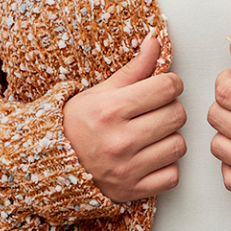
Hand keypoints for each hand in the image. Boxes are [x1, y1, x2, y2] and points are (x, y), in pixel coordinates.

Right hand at [63, 31, 185, 202]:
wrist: (51, 165)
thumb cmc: (77, 125)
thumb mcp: (100, 91)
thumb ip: (134, 68)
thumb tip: (157, 39)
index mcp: (111, 110)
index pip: (167, 88)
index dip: (170, 84)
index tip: (163, 88)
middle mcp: (120, 140)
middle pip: (177, 115)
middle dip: (170, 109)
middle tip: (155, 112)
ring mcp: (127, 169)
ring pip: (178, 145)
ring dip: (170, 138)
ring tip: (152, 135)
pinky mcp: (132, 190)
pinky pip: (172, 176)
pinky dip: (166, 167)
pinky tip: (151, 158)